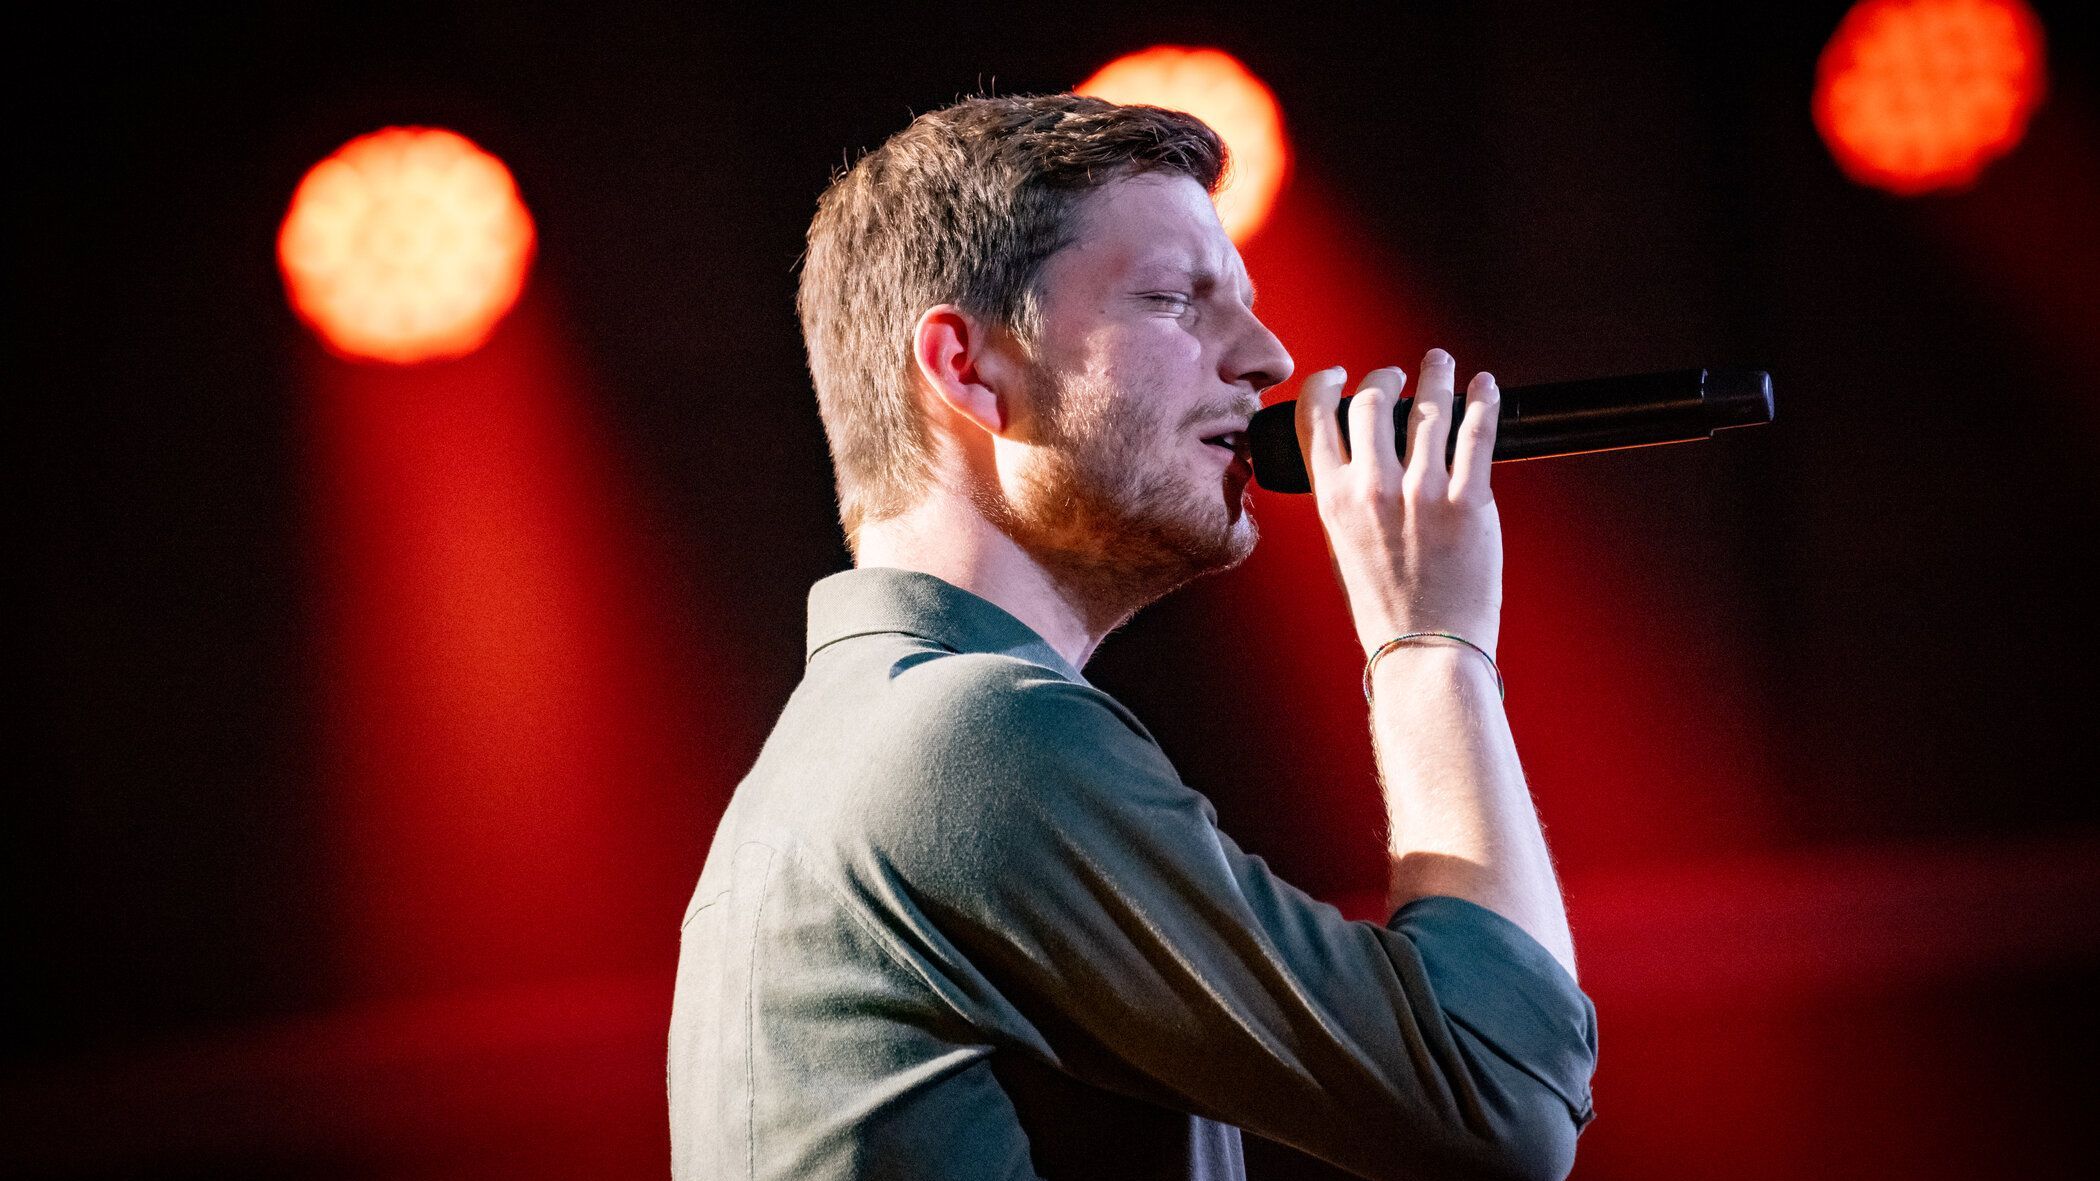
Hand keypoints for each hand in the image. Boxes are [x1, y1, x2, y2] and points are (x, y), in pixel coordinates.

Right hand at [1292, 349, 1503, 658]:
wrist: (1424, 651)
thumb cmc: (1385, 610)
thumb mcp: (1344, 549)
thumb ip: (1347, 501)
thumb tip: (1362, 460)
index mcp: (1333, 500)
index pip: (1316, 418)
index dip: (1326, 384)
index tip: (1340, 375)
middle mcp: (1373, 489)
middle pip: (1371, 401)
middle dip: (1384, 377)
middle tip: (1397, 374)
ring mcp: (1422, 492)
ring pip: (1427, 407)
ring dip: (1435, 376)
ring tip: (1439, 364)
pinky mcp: (1469, 501)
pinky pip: (1476, 432)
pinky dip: (1482, 400)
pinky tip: (1484, 387)